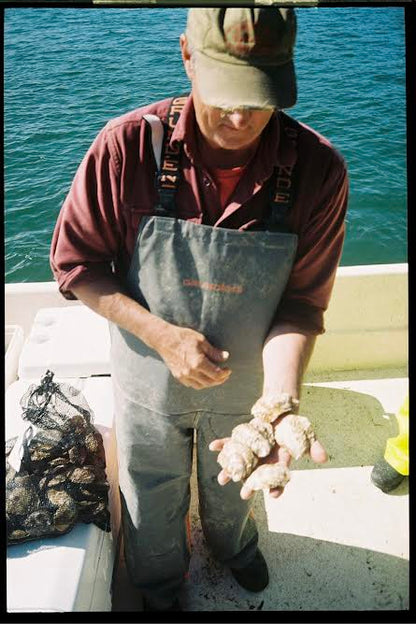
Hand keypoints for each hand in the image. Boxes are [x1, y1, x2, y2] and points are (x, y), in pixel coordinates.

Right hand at [155, 323, 230, 389]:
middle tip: (225, 375)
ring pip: (200, 386)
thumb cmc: (183, 337)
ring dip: (210, 383)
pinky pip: (192, 384)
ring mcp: (183, 376)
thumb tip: (225, 357)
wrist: (164, 339)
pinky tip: (203, 377)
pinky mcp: (177, 376)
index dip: (224, 374)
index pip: (216, 374)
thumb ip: (214, 352)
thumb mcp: (201, 341)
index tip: (228, 369)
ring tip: (216, 377)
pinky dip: (200, 383)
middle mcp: (190, 372)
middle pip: (209, 382)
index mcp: (197, 363)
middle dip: (219, 380)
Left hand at [209, 413, 327, 499]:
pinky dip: (222, 444)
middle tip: (244, 495)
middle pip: (256, 474)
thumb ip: (313, 447)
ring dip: (230, 470)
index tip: (273, 496)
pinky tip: (213, 446)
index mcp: (278, 461)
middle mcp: (263, 459)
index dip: (276, 487)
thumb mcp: (306, 435)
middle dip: (250, 485)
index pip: (278, 477)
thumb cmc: (293, 426)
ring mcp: (251, 450)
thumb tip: (324, 458)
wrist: (280, 410)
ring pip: (240, 462)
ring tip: (222, 480)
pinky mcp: (242, 438)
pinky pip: (231, 443)